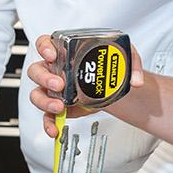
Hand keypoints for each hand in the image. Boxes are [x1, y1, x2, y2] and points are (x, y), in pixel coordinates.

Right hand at [28, 33, 146, 137]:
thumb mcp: (123, 57)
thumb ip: (131, 64)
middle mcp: (55, 69)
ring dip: (44, 101)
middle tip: (60, 84)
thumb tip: (135, 80)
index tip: (52, 54)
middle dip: (45, 78)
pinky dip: (48, 123)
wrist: (111, 85)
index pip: (45, 43)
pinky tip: (54, 129)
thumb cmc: (109, 66)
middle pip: (37, 70)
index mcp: (66, 51)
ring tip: (58, 106)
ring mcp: (53, 88)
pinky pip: (47, 115)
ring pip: (37, 93)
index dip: (44, 47)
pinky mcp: (58, 105)